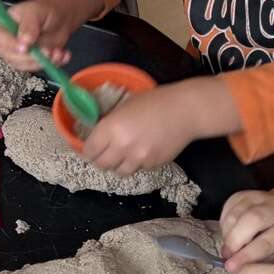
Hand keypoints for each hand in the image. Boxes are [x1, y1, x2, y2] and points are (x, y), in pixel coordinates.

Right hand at [0, 0, 78, 71]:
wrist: (59, 18)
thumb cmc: (44, 11)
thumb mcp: (36, 12)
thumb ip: (29, 25)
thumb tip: (24, 41)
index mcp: (2, 27)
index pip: (1, 39)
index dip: (12, 45)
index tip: (25, 48)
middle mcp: (7, 43)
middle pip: (12, 56)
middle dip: (32, 57)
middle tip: (48, 51)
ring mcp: (18, 54)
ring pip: (26, 65)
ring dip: (44, 62)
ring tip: (58, 52)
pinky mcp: (30, 62)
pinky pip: (39, 68)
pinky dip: (53, 64)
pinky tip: (63, 55)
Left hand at [79, 88, 196, 175]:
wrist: (185, 111)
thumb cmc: (155, 101)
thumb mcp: (125, 106)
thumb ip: (109, 122)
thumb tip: (96, 134)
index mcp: (111, 128)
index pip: (89, 150)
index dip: (87, 150)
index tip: (89, 148)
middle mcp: (122, 147)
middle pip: (101, 164)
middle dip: (100, 159)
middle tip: (103, 152)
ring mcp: (138, 158)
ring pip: (119, 171)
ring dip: (117, 164)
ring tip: (122, 154)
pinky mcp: (153, 165)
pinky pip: (137, 169)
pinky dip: (135, 163)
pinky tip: (141, 151)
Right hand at [221, 190, 273, 270]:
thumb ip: (264, 260)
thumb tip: (240, 268)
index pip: (266, 241)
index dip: (247, 255)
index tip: (232, 267)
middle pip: (250, 220)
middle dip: (234, 241)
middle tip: (227, 256)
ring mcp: (256, 197)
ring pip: (234, 215)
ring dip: (227, 235)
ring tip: (231, 246)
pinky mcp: (241, 194)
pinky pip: (226, 210)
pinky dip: (224, 226)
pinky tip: (231, 234)